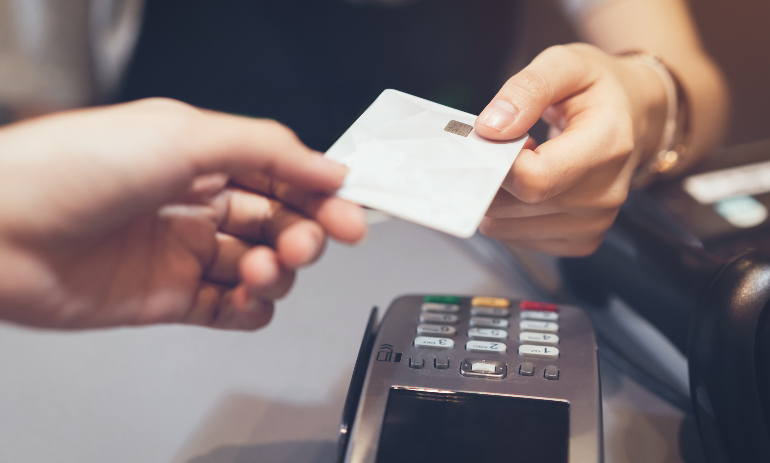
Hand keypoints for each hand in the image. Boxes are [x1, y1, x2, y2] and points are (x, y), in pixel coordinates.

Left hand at [0, 99, 366, 329]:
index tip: (351, 211)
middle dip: (306, 235)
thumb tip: (328, 167)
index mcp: (204, 157)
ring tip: (256, 269)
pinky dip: (251, 309)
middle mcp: (197, 203)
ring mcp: (185, 252)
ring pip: (263, 267)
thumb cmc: (72, 168)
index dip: (322, 195)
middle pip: (280, 223)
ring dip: (276, 272)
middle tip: (305, 243)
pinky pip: (231, 310)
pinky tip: (245, 299)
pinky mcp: (170, 298)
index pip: (284, 177)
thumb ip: (267, 150)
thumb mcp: (183, 134)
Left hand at [475, 44, 667, 255]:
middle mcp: (604, 194)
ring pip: (504, 227)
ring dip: (497, 195)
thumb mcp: (566, 65)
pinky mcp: (581, 242)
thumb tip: (490, 128)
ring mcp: (593, 224)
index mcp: (607, 146)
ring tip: (521, 164)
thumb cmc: (598, 89)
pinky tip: (529, 185)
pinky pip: (515, 237)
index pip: (532, 179)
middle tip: (501, 147)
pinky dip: (509, 213)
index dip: (497, 161)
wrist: (637, 117)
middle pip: (511, 206)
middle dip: (490, 176)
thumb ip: (527, 89)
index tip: (494, 137)